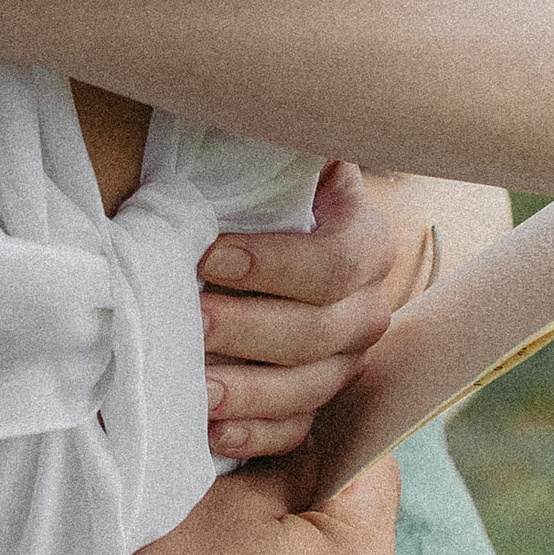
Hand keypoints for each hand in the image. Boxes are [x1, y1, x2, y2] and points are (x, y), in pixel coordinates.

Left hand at [200, 162, 399, 460]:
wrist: (252, 224)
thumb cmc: (253, 183)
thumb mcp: (273, 148)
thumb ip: (272, 143)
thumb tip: (250, 117)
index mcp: (363, 239)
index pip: (337, 263)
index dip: (276, 264)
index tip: (208, 257)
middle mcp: (364, 306)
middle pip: (319, 333)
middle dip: (247, 329)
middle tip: (189, 321)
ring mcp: (341, 361)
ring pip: (308, 389)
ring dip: (248, 392)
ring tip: (195, 387)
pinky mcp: (312, 401)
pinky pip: (295, 432)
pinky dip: (253, 436)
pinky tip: (212, 432)